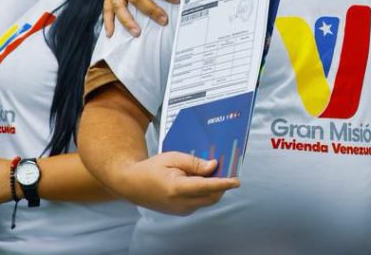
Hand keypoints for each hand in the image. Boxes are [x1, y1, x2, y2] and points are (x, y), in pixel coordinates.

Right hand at [122, 152, 238, 214]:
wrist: (133, 185)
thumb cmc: (152, 168)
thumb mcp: (172, 158)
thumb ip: (194, 163)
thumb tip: (214, 166)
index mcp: (176, 188)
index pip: (205, 187)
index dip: (223, 184)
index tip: (236, 180)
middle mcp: (180, 203)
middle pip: (211, 196)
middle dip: (223, 185)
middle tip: (229, 169)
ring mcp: (181, 210)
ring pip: (207, 200)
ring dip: (215, 188)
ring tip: (215, 172)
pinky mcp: (182, 212)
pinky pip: (200, 202)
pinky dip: (206, 192)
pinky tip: (203, 179)